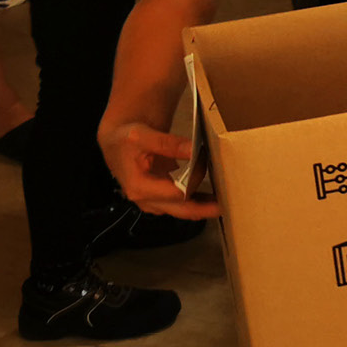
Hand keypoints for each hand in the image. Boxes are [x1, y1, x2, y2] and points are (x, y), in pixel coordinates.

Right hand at [98, 120, 219, 218]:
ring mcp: (155, 203)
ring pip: (184, 210)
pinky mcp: (162, 201)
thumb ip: (167, 143)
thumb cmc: (126, 139)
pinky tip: (214, 196)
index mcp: (139, 187)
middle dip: (206, 208)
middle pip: (182, 210)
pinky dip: (198, 202)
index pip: (176, 192)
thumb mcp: (142, 136)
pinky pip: (183, 206)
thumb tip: (193, 149)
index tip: (206, 163)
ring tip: (226, 200)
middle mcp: (147, 201)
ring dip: (204, 206)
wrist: (118, 144)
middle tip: (228, 203)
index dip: (195, 179)